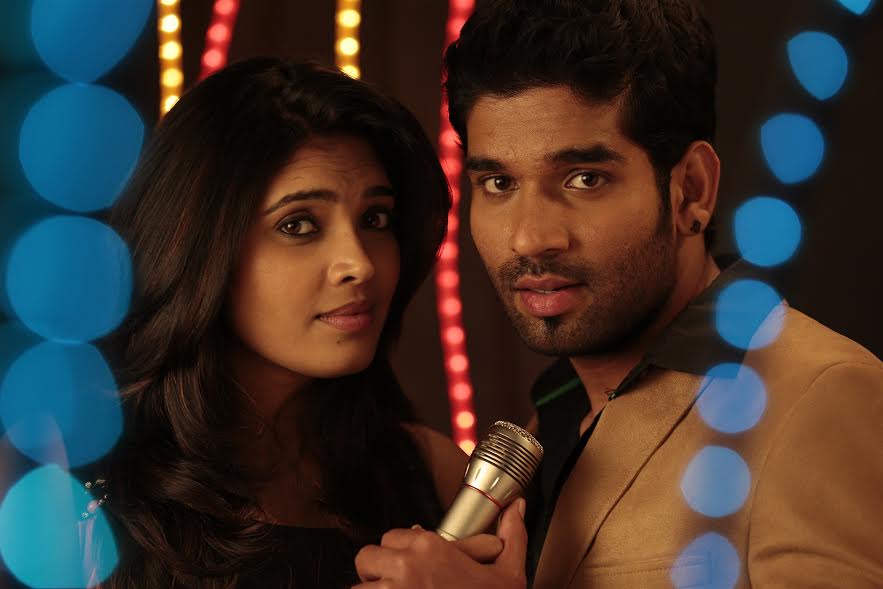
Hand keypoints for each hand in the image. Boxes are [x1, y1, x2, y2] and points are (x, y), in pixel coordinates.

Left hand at [352, 498, 527, 588]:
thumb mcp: (509, 574)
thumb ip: (511, 537)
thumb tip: (516, 509)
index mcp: (431, 547)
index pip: (392, 536)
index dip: (400, 551)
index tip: (410, 565)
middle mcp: (406, 565)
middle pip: (368, 557)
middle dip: (379, 571)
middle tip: (396, 584)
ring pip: (360, 586)